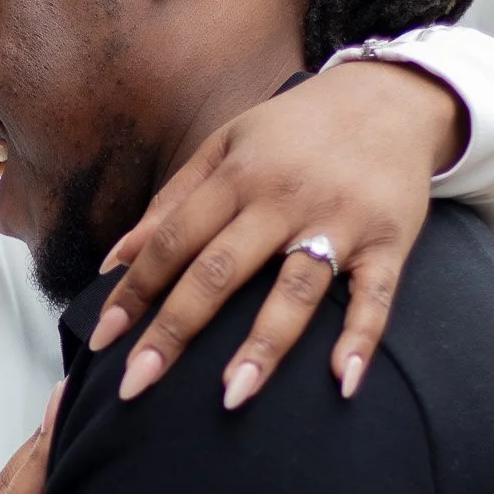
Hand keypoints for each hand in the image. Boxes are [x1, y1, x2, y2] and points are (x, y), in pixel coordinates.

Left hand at [90, 60, 464, 406]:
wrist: (391, 96)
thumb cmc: (295, 129)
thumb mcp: (225, 145)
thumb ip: (171, 201)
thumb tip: (115, 258)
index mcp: (237, 177)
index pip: (174, 241)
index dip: (134, 290)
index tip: (102, 339)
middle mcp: (283, 200)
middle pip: (220, 272)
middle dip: (175, 330)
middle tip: (136, 383)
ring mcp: (339, 223)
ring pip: (296, 290)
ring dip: (264, 345)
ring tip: (231, 397)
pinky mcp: (389, 241)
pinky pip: (375, 296)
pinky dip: (361, 339)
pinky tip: (342, 382)